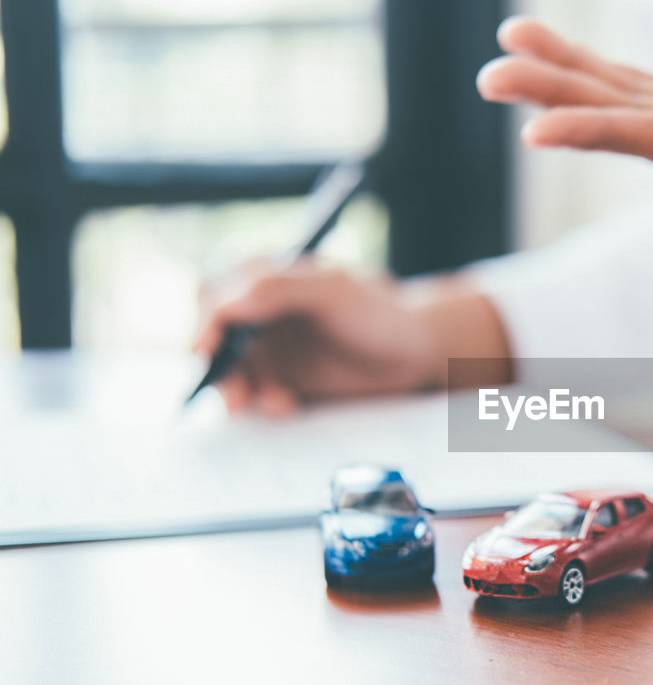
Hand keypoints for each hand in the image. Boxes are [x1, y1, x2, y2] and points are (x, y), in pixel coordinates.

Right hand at [194, 264, 509, 414]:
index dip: (204, 324)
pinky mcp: (286, 379)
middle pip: (216, 341)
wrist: (417, 351)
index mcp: (266, 279)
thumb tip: (223, 303)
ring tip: (275, 404)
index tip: (205, 353)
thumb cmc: (379, 311)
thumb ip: (277, 290)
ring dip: (243, 392)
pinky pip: (259, 394)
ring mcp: (273, 348)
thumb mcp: (331, 291)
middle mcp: (262, 313)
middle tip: (235, 398)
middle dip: (220, 370)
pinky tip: (286, 405)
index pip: (215, 298)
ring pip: (234, 372)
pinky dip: (265, 402)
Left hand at [478, 18, 652, 270]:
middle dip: (565, 104)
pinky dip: (602, 72)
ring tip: (503, 52)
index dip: (610, 134)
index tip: (539, 131)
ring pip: (635, 109)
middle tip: (490, 76)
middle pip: (639, 130)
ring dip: (569, 84)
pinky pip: (650, 93)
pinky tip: (556, 49)